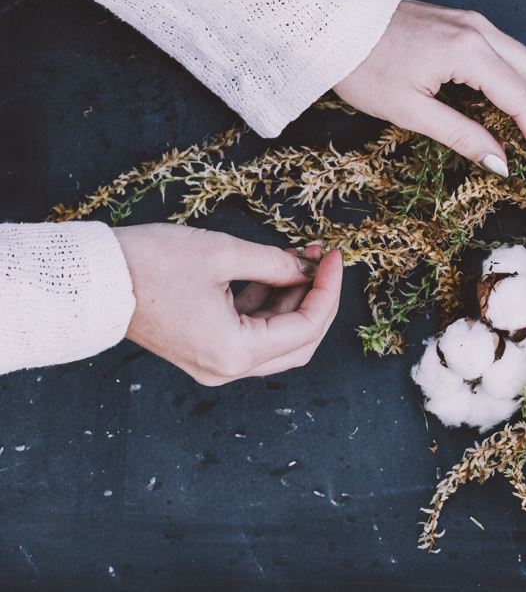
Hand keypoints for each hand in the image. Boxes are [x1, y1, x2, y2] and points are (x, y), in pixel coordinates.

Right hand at [111, 224, 342, 385]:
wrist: (93, 278)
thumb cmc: (150, 265)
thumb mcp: (223, 254)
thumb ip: (275, 264)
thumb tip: (308, 268)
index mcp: (235, 353)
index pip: (306, 328)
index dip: (328, 290)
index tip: (335, 257)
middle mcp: (227, 368)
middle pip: (297, 342)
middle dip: (316, 299)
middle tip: (323, 261)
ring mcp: (214, 362)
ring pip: (275, 337)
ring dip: (292, 298)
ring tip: (299, 257)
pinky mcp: (204, 347)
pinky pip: (251, 330)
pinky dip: (267, 302)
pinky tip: (274, 269)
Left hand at [334, 0, 525, 179]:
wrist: (330, 21)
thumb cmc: (362, 66)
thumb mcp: (410, 111)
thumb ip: (462, 136)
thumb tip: (500, 162)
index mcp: (469, 52)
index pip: (523, 101)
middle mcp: (480, 30)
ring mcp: (473, 22)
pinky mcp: (463, 22)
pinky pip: (507, 52)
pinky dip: (519, 81)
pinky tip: (512, 105)